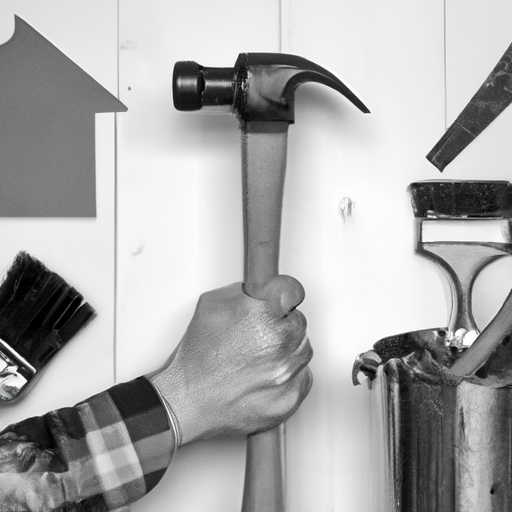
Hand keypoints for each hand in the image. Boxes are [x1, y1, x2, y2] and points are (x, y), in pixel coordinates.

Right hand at [147, 275, 312, 444]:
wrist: (188, 401)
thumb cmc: (196, 358)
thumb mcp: (212, 305)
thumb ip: (244, 291)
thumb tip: (264, 287)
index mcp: (261, 316)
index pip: (291, 292)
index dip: (282, 296)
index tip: (281, 300)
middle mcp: (278, 344)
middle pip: (299, 322)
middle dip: (282, 325)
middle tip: (259, 335)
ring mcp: (287, 373)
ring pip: (303, 349)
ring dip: (287, 350)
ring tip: (258, 358)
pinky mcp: (290, 398)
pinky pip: (303, 377)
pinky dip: (288, 376)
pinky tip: (265, 376)